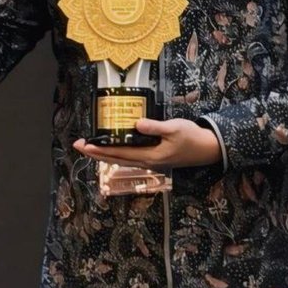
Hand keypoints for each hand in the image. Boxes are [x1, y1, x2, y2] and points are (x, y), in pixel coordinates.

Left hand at [74, 117, 221, 168]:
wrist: (208, 149)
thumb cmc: (192, 138)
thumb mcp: (174, 128)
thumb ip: (154, 127)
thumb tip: (136, 124)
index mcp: (150, 156)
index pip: (119, 153)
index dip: (100, 149)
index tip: (85, 144)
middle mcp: (147, 162)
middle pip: (116, 159)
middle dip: (96, 153)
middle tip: (78, 146)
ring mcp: (150, 162)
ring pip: (121, 160)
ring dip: (104, 154)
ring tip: (90, 148)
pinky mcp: (154, 158)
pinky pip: (130, 158)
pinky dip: (117, 153)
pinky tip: (113, 148)